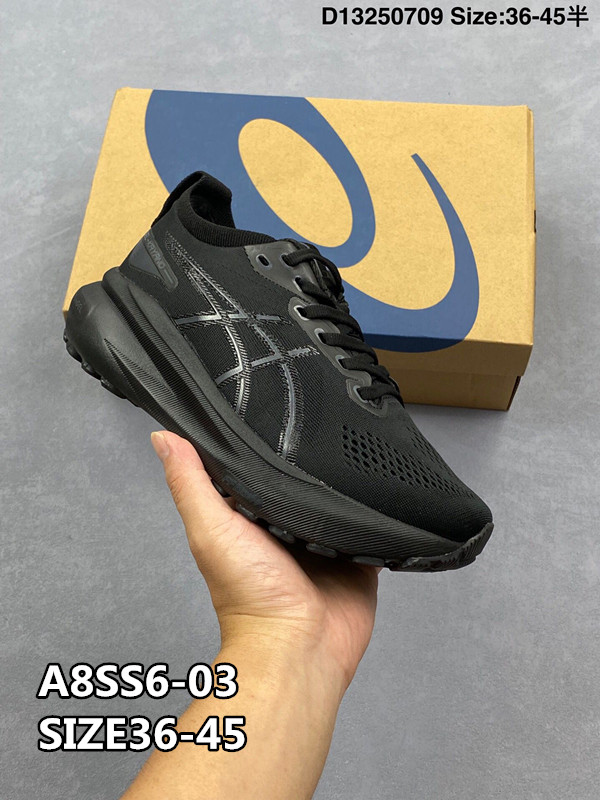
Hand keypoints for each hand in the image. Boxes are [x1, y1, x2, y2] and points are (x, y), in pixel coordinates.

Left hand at [151, 430, 378, 691]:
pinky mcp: (356, 554)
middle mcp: (285, 527)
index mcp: (249, 518)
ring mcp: (323, 541)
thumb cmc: (249, 598)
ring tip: (356, 453)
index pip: (254, 469)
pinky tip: (380, 491)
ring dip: (345, 485)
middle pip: (300, 481)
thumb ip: (190, 483)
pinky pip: (371, 524)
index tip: (269, 411)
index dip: (260, 444)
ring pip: (338, 499)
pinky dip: (376, 511)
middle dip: (311, 461)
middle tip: (324, 427)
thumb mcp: (211, 529)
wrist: (300, 647)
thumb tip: (163, 438)